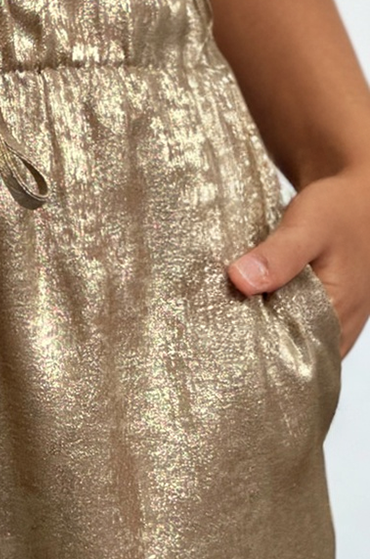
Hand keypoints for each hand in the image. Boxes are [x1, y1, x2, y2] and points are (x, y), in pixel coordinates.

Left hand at [226, 165, 369, 357]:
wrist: (356, 199)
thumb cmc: (339, 210)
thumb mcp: (310, 226)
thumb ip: (280, 256)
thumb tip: (241, 281)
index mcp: (336, 323)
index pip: (286, 359)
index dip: (249, 352)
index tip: (213, 334)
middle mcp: (331, 334)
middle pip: (280, 355)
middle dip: (243, 342)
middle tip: (204, 324)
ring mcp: (320, 327)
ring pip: (277, 341)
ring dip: (248, 328)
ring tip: (212, 315)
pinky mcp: (308, 314)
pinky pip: (277, 325)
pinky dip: (256, 315)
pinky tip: (232, 303)